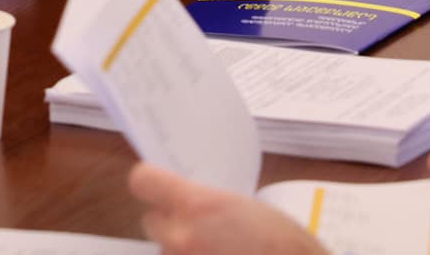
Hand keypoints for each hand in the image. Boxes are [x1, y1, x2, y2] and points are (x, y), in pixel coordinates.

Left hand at [128, 164, 327, 254]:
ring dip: (183, 251)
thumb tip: (188, 203)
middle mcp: (181, 237)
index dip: (151, 182)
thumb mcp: (246, 208)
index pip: (143, 181)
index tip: (158, 184)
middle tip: (200, 227)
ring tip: (218, 250)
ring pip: (166, 251)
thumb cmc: (286, 245)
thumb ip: (207, 203)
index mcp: (196, 206)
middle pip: (151, 221)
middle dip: (171, 223)